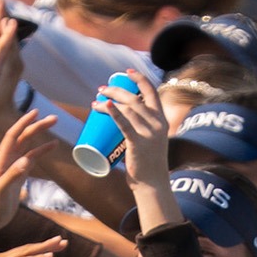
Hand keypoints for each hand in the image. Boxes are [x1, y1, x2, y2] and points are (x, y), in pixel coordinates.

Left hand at [0, 111, 58, 231]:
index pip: (13, 135)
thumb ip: (13, 175)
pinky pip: (32, 158)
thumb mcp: (1, 190)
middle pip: (23, 137)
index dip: (23, 123)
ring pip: (28, 145)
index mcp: (0, 160)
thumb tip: (27, 161)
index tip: (36, 112)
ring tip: (55, 125)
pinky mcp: (18, 175)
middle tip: (54, 118)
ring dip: (40, 135)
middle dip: (37, 126)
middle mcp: (6, 160)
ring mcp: (12, 166)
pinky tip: (52, 145)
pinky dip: (42, 150)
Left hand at [97, 70, 170, 186]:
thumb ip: (142, 129)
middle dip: (116, 90)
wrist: (152, 184)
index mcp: (162, 119)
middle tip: (101, 90)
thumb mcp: (152, 140)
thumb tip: (122, 121)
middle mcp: (157, 123)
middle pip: (134, 98)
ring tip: (95, 101)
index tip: (127, 72)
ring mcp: (149, 133)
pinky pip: (124, 124)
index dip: (139, 79)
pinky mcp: (138, 143)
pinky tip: (105, 105)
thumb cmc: (148, 163)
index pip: (152, 92)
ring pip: (127, 108)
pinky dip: (114, 113)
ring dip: (109, 101)